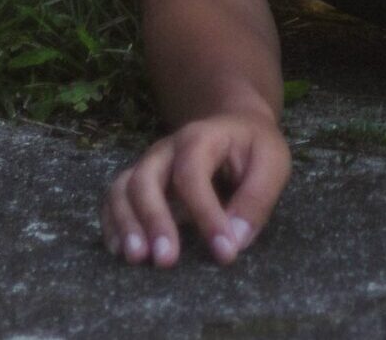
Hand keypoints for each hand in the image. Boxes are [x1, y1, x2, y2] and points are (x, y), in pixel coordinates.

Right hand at [100, 109, 289, 266]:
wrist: (234, 125)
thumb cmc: (254, 148)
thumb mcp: (272, 162)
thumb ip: (257, 198)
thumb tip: (234, 240)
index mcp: (201, 137)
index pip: (193, 175)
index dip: (206, 215)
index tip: (224, 251)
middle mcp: (166, 149)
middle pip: (146, 180)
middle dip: (154, 221)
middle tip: (166, 260)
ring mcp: (149, 165)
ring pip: (122, 189)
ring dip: (126, 225)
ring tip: (136, 258)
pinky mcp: (139, 182)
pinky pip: (113, 200)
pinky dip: (113, 225)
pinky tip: (121, 252)